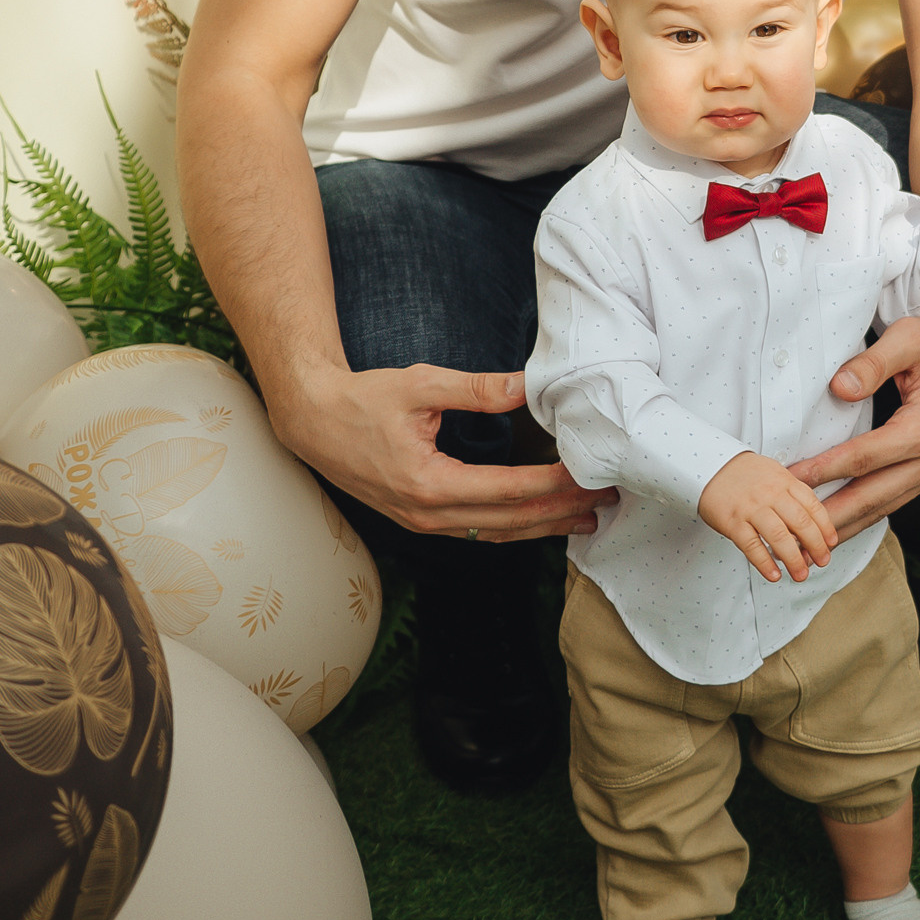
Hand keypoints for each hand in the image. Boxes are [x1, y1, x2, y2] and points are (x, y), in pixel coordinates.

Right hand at [270, 364, 601, 541]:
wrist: (312, 422)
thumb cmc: (362, 400)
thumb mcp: (420, 386)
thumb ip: (476, 388)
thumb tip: (527, 385)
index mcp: (429, 483)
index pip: (509, 490)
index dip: (554, 483)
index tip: (591, 473)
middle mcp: (428, 514)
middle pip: (511, 520)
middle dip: (562, 509)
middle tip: (606, 498)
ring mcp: (423, 523)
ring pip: (497, 533)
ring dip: (544, 526)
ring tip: (587, 517)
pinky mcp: (421, 520)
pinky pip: (478, 531)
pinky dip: (515, 527)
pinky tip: (541, 519)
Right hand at [700, 451, 837, 585]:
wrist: (710, 465)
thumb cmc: (746, 474)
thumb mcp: (775, 474)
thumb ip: (792, 496)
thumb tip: (811, 526)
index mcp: (784, 482)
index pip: (812, 506)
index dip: (825, 526)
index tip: (831, 543)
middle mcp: (771, 494)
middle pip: (800, 522)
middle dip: (815, 545)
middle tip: (823, 561)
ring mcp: (751, 508)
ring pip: (778, 536)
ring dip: (793, 559)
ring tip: (801, 575)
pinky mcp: (732, 522)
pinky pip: (752, 545)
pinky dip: (764, 563)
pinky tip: (774, 575)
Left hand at [793, 307, 919, 541]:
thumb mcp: (913, 337)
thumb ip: (874, 362)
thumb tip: (839, 388)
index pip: (864, 458)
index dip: (824, 470)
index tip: (789, 479)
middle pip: (871, 497)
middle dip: (827, 515)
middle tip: (789, 528)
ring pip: (882, 508)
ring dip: (844, 526)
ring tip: (806, 542)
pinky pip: (893, 502)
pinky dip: (863, 517)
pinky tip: (838, 526)